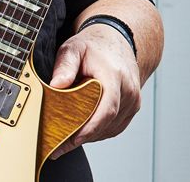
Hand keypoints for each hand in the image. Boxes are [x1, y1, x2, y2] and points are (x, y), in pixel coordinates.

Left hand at [47, 23, 141, 158]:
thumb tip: (57, 84)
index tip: (73, 139)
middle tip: (58, 146)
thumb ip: (65, 65)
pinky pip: (114, 127)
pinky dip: (98, 132)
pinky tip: (81, 133)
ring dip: (89, 136)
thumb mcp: (73, 48)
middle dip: (82, 137)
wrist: (116, 42)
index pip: (107, 108)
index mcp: (115, 76)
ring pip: (110, 128)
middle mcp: (129, 91)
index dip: (91, 127)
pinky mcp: (132, 108)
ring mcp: (133, 101)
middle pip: (107, 123)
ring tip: (65, 141)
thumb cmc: (93, 47)